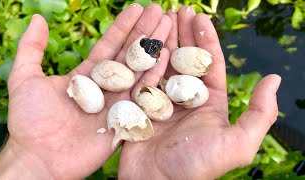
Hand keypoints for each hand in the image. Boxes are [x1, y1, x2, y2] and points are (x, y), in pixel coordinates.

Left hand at [0, 4, 171, 178]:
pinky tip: (165, 56)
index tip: (137, 8)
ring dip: (154, 48)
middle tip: (159, 11)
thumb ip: (31, 48)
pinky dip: (155, 76)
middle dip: (144, 32)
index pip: (109, 46)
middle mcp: (106, 87)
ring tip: (168, 26)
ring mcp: (118, 103)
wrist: (39, 157)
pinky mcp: (126, 120)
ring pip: (140, 71)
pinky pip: (143, 96)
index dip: (123, 27)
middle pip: (129, 55)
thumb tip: (38, 19)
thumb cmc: (30, 120)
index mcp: (87, 76)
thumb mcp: (24, 78)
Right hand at [118, 6, 281, 178]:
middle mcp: (186, 100)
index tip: (198, 17)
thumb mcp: (238, 143)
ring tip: (159, 18)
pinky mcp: (141, 107)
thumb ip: (260, 113)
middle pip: (184, 59)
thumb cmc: (198, 166)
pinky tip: (143, 43)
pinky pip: (143, 79)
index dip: (205, 39)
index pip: (209, 64)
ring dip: (162, 41)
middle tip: (176, 10)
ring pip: (164, 64)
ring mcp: (162, 102)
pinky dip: (144, 60)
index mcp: (210, 103)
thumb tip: (273, 78)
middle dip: (182, 34)